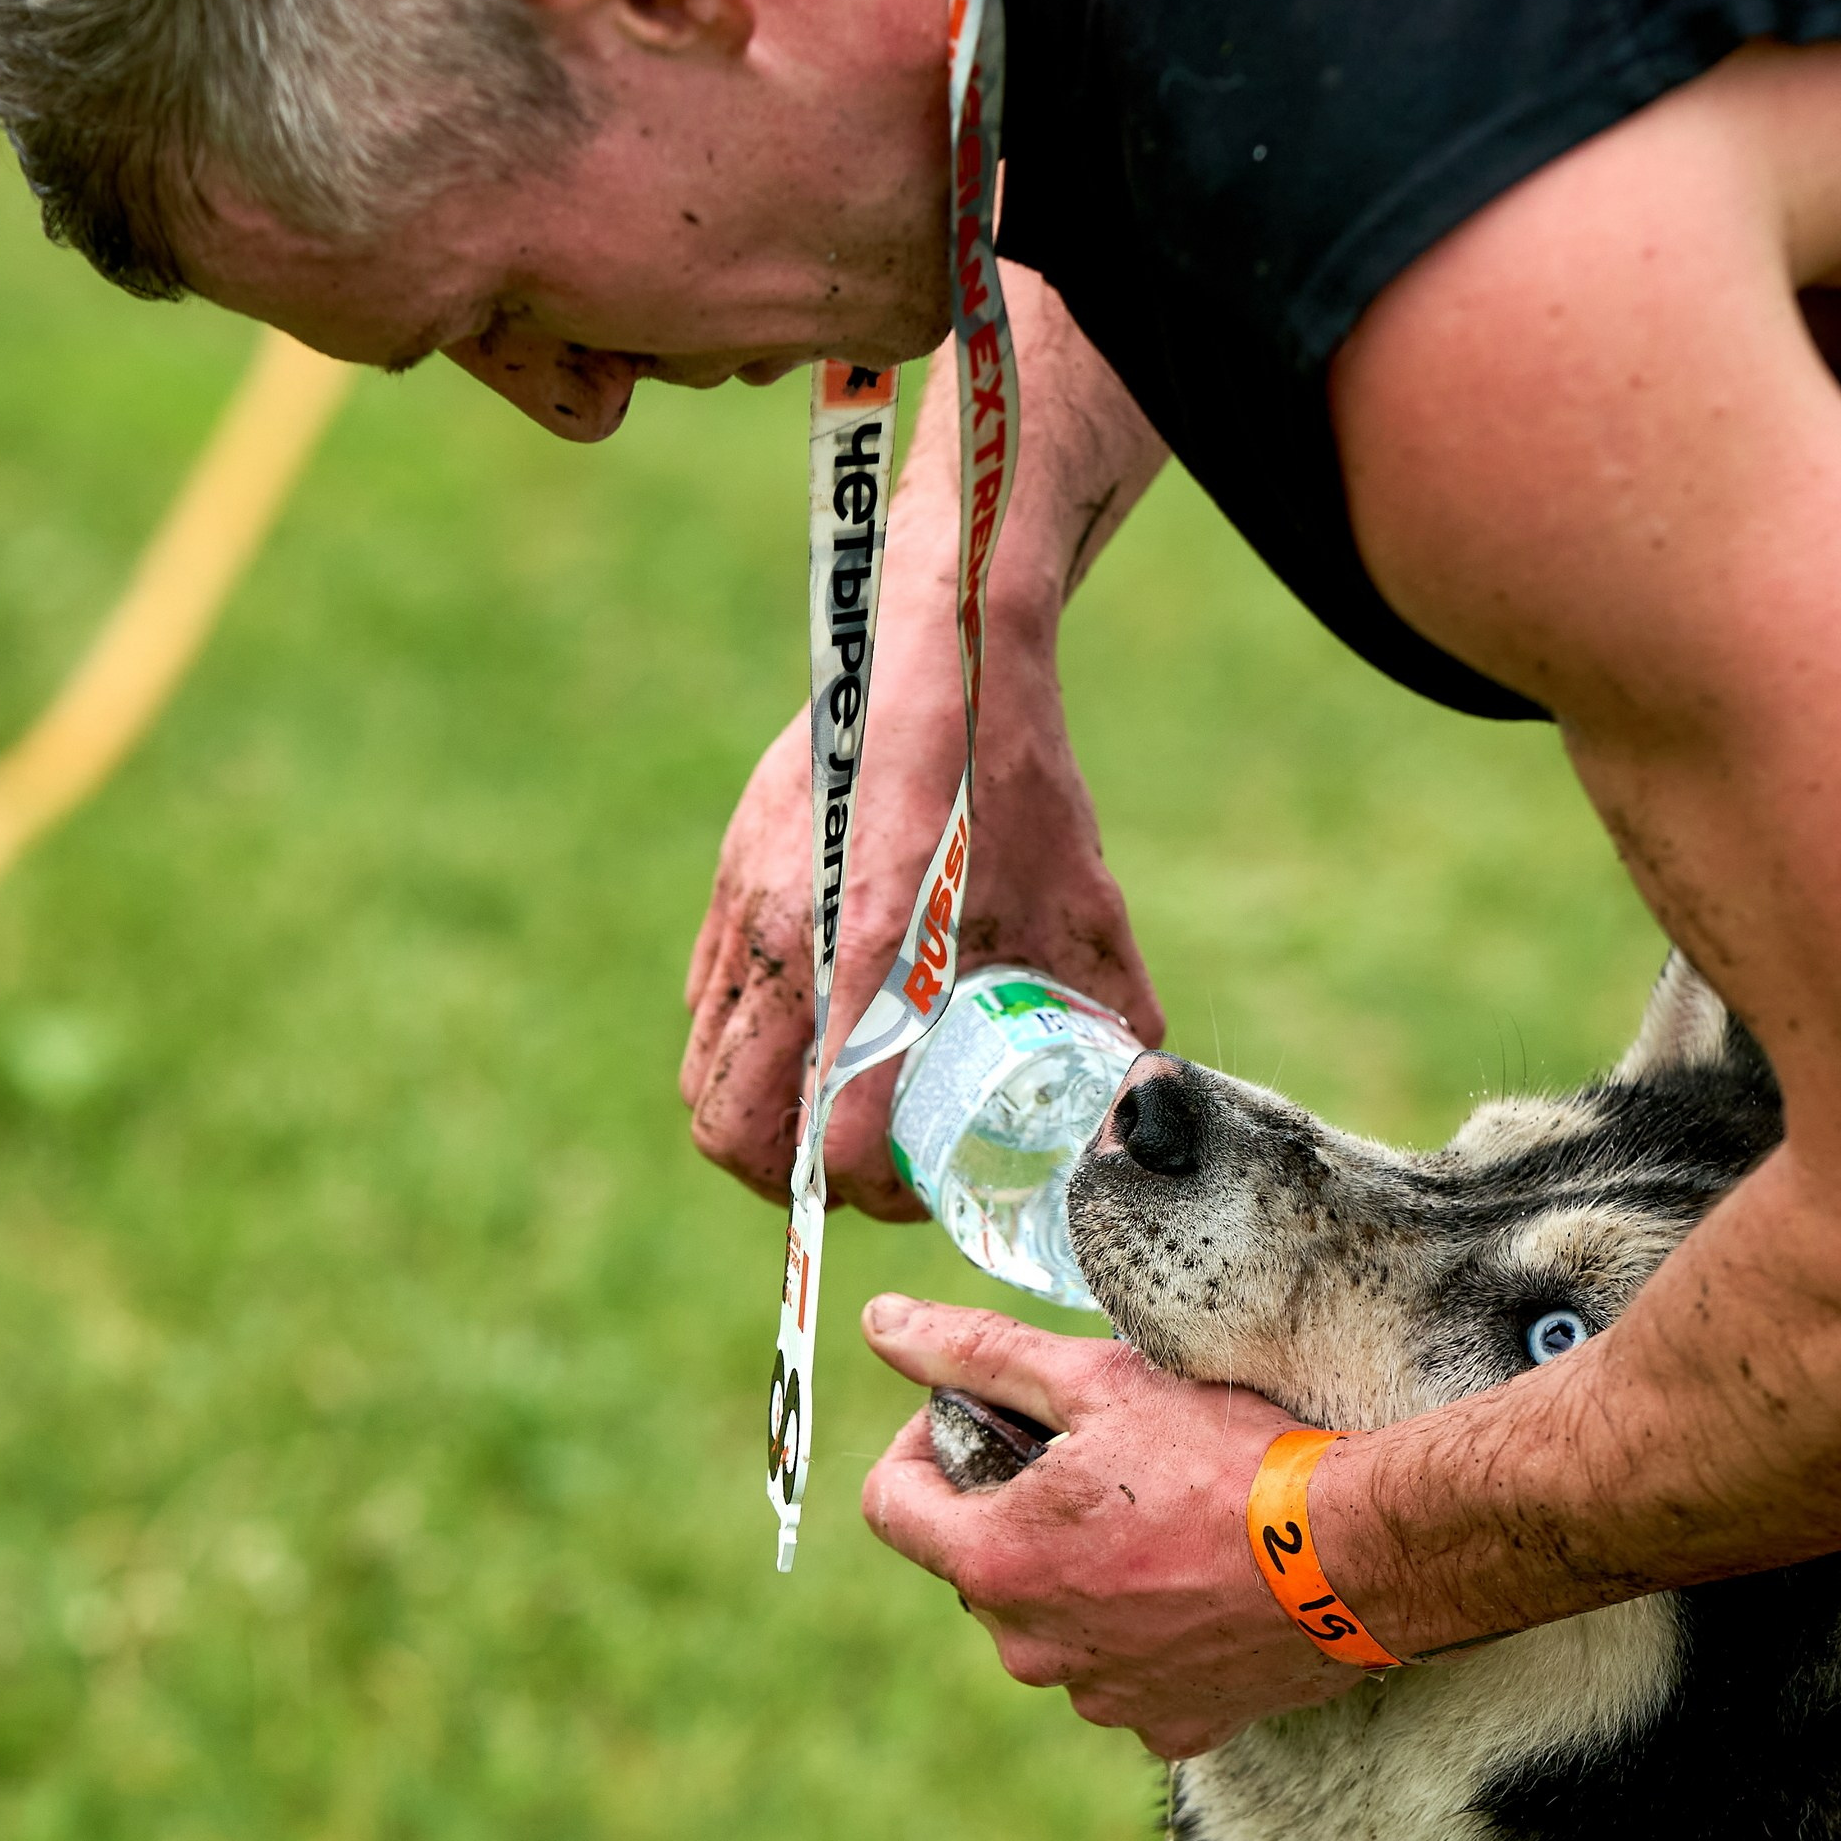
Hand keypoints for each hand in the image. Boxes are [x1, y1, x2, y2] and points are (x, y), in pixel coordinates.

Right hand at [679, 619, 1163, 1212]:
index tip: (916, 1188)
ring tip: (834, 1109)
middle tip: (859, 1171)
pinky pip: (705, 1002)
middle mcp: (787, 942)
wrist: (942, 649)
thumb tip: (1138, 1097)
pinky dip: (745, 1045)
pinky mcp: (729, 879)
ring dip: (759, 1114)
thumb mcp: (1084, 906)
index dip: (871, 1191)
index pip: (830, 1136)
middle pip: (729, 1130)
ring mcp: (743, 909)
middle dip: (787, 1180)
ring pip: (703, 1071)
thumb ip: (1108, 1012)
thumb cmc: (1015, 778)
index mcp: (877, 957)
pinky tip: (817, 1027)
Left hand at [859, 1296, 1366, 1755]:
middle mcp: (1031, 1649)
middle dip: (1013, 1507)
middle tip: (1096, 1459)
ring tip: (1158, 1519)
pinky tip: (1198, 1582)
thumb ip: (978, 1354)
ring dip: (1077, 1572)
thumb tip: (880, 1324)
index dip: (923, 1445)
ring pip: (1050, 1622)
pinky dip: (1143, 1629)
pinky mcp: (1168, 1725)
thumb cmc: (1229, 1461)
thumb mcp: (1097, 1382)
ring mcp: (1099, 1697)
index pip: (892, 1506)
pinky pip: (1122, 1672)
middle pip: (977, 1563)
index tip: (981, 1418)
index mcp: (997, 1562)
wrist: (1356, 1553)